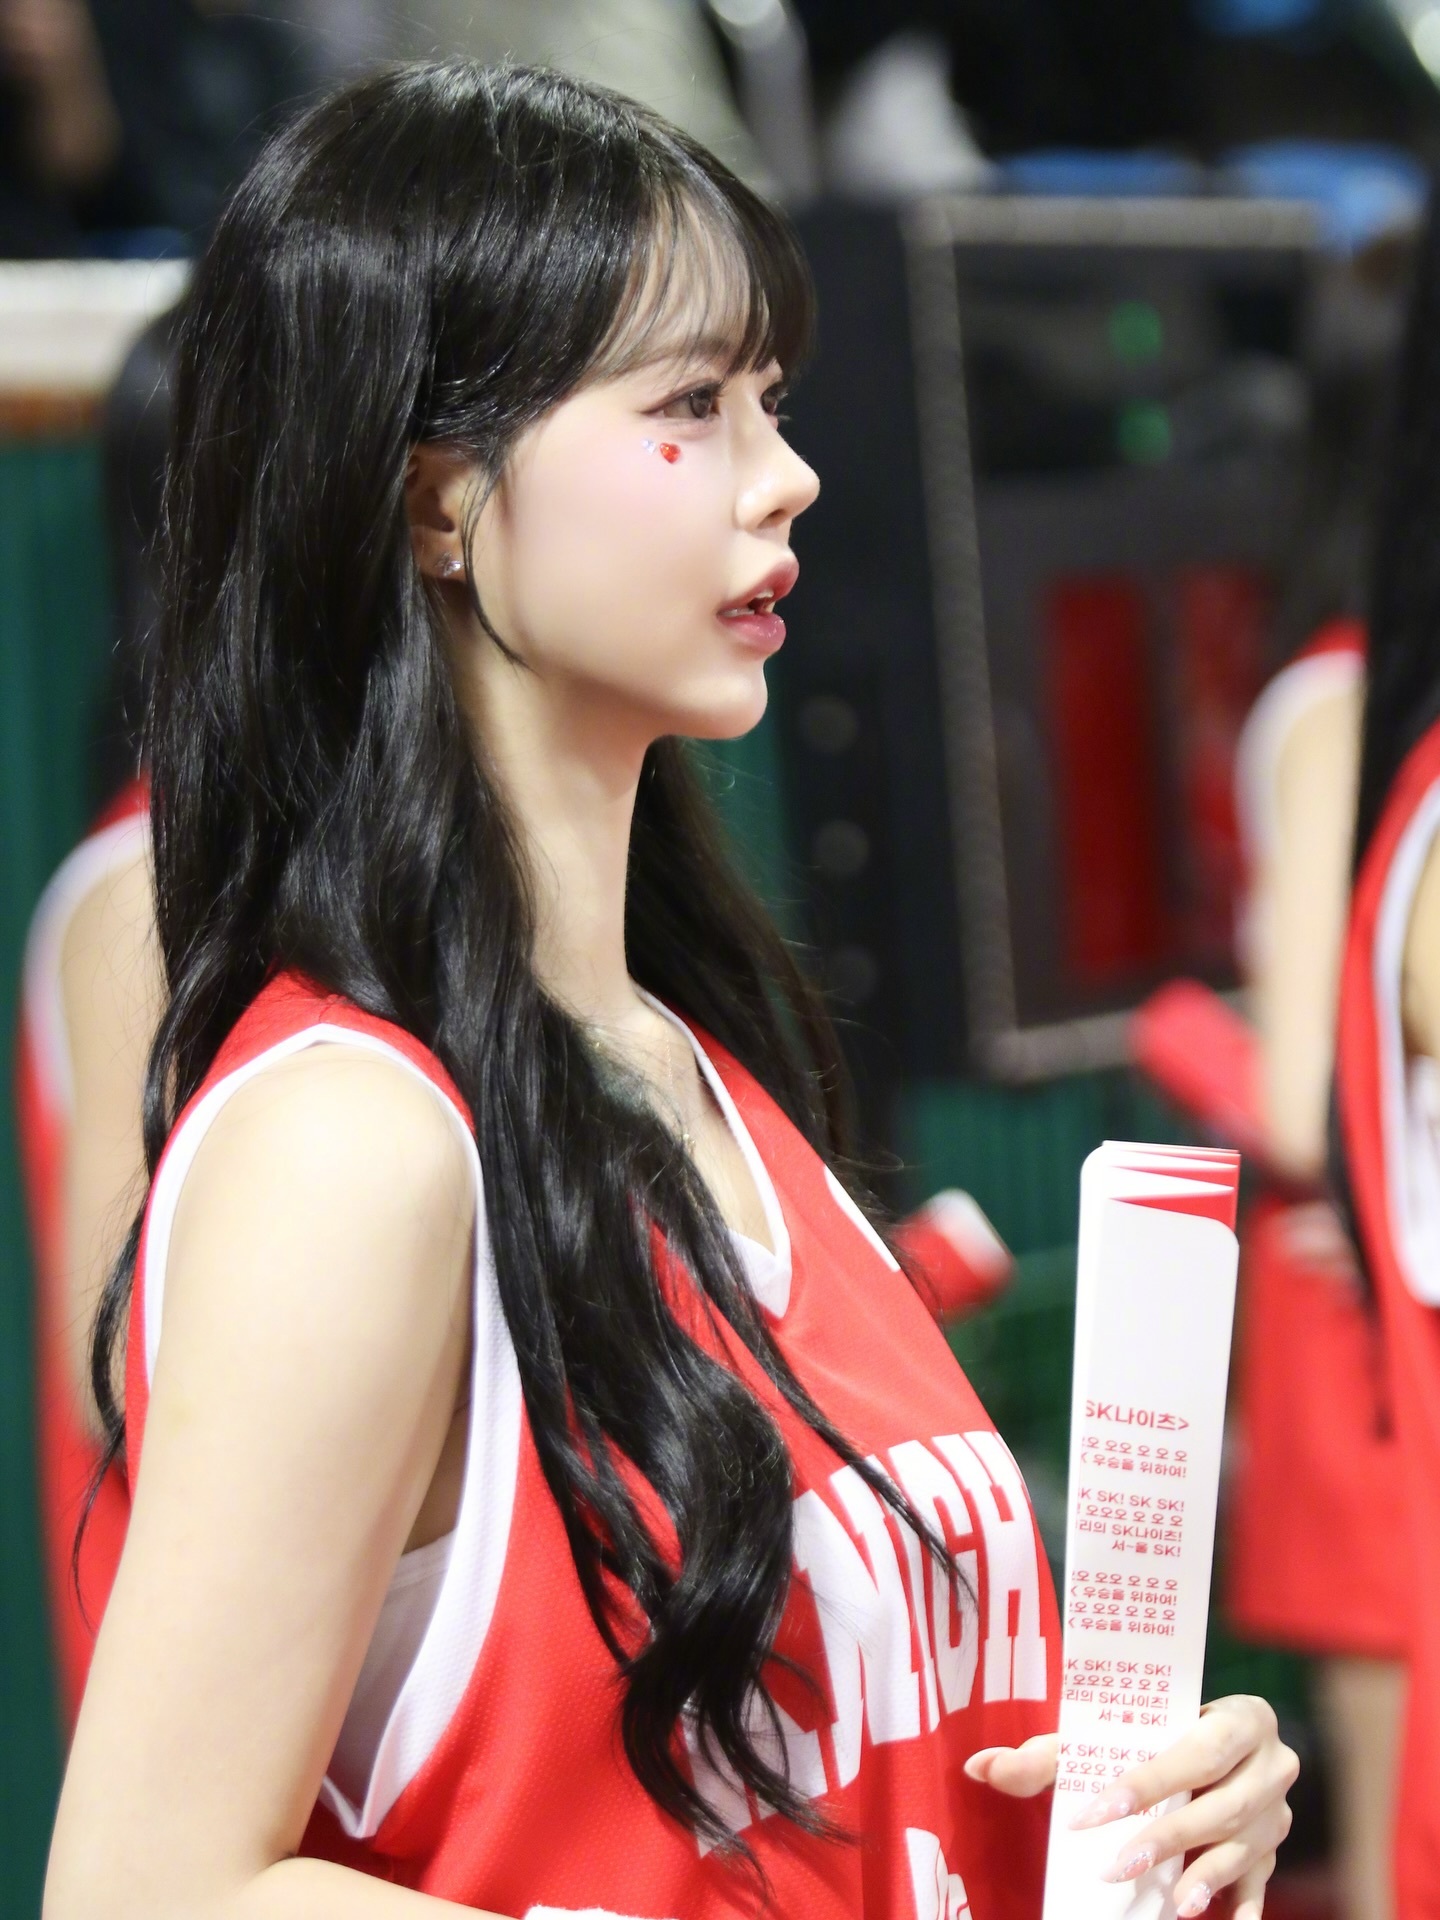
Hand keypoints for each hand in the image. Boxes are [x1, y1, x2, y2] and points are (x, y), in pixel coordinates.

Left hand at [965, 1694, 1298, 1918]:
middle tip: (1119, 1865)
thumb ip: (1049, 1751)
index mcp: (1239, 1714)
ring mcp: (1280, 1809)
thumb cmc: (1158, 1729)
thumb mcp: (1113, 1729)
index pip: (1196, 1748)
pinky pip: (1263, 1881)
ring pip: (1247, 1845)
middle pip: (1224, 1802)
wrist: (1221, 1736)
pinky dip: (1242, 1903)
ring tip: (1172, 1904)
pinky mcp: (1277, 1849)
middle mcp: (1271, 1760)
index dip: (1148, 1782)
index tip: (1095, 1812)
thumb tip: (980, 1768)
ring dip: (1205, 1876)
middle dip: (1170, 1836)